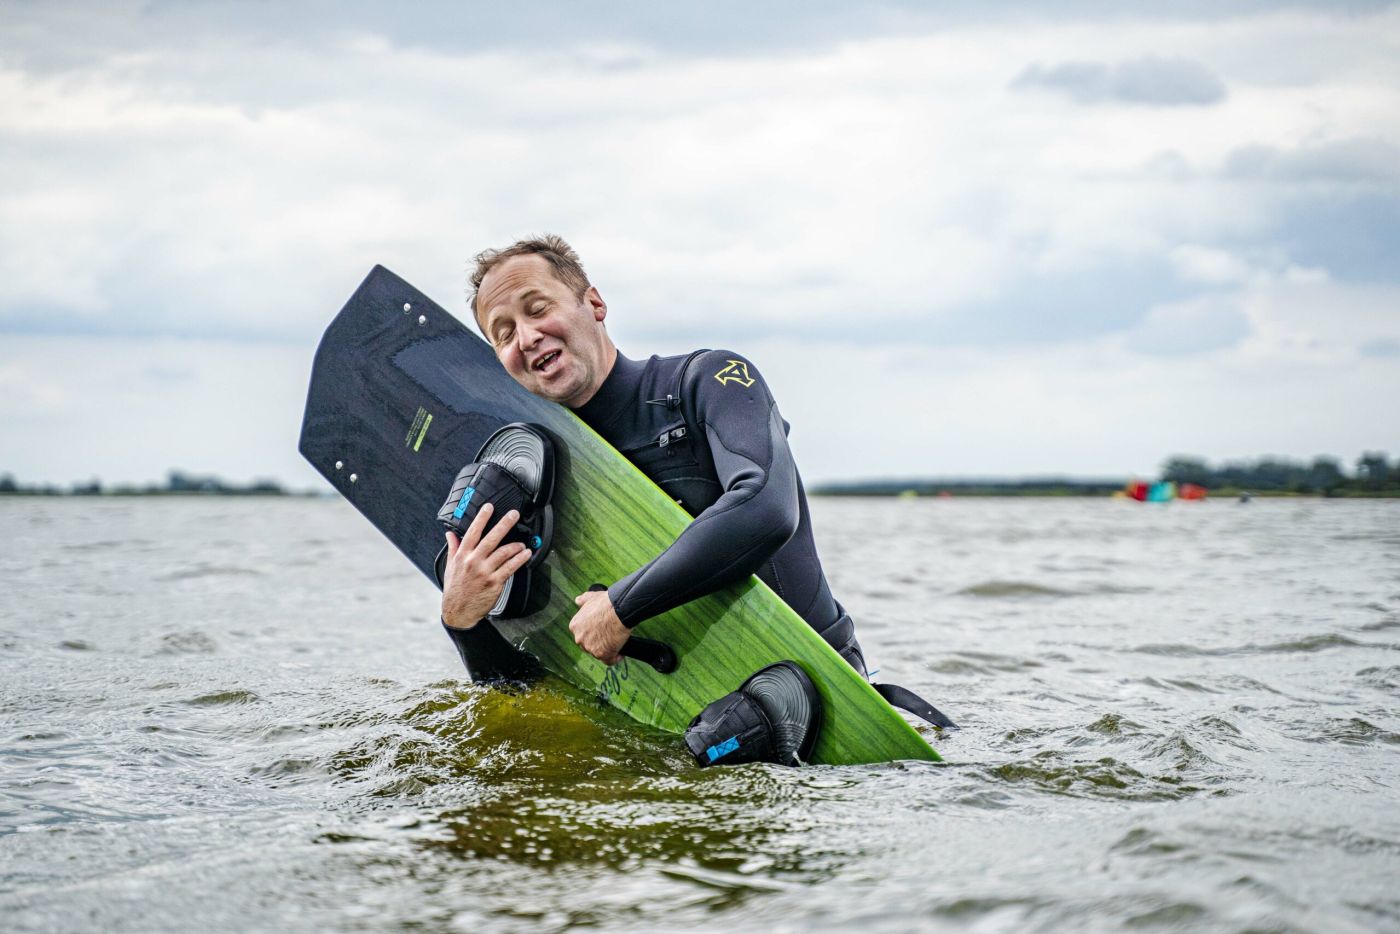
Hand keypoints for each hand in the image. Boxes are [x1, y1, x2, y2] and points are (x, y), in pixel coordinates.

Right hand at [440, 502, 532, 628]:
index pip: (473, 532)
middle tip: (513, 515)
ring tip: (522, 543)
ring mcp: (484, 572)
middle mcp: (474, 562)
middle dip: (504, 524)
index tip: (489, 507)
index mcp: (463, 556)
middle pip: (491, 539)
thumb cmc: (455, 589)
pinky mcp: (494, 583)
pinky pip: (510, 567)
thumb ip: (453, 548)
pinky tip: (525, 554)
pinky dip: (520, 559)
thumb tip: (450, 534)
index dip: (481, 518)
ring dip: (515, 545)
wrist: (458, 612)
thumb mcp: (450, 567)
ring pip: (503, 552)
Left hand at [569, 588, 629, 664]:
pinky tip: (620, 653)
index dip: (593, 633)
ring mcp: (590, 648)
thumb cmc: (607, 603)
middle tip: (610, 636)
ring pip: (598, 653)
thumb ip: (582, 600)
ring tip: (617, 642)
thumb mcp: (591, 597)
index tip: (602, 630)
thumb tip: (578, 600)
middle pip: (589, 645)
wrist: (619, 609)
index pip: (583, 634)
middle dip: (599, 642)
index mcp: (575, 626)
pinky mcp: (602, 654)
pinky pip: (609, 661)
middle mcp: (579, 638)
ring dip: (607, 649)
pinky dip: (616, 658)